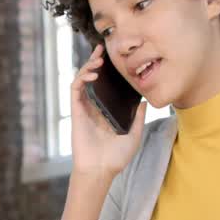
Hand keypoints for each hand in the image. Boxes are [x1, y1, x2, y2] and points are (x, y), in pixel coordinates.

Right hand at [70, 44, 148, 178]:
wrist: (101, 170)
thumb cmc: (116, 157)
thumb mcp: (134, 134)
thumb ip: (138, 118)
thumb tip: (144, 101)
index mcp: (106, 110)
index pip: (105, 85)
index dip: (108, 71)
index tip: (115, 58)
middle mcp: (93, 107)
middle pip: (92, 78)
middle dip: (95, 61)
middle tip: (103, 49)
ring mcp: (84, 108)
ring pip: (81, 80)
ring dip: (88, 66)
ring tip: (98, 60)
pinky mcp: (76, 112)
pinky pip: (75, 90)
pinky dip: (82, 78)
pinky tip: (93, 74)